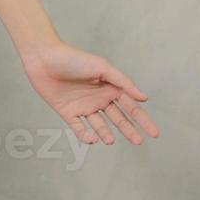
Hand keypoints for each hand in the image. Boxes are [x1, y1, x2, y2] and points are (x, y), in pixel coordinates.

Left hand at [22, 42, 159, 146]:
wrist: (44, 57)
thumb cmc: (74, 58)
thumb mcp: (102, 67)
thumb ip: (123, 82)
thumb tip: (144, 98)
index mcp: (109, 88)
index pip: (131, 107)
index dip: (143, 120)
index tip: (154, 133)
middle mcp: (98, 99)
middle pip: (118, 119)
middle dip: (129, 130)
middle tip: (138, 142)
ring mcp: (83, 106)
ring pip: (99, 125)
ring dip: (106, 133)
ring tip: (110, 140)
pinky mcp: (67, 112)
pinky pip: (78, 127)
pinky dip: (85, 135)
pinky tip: (92, 138)